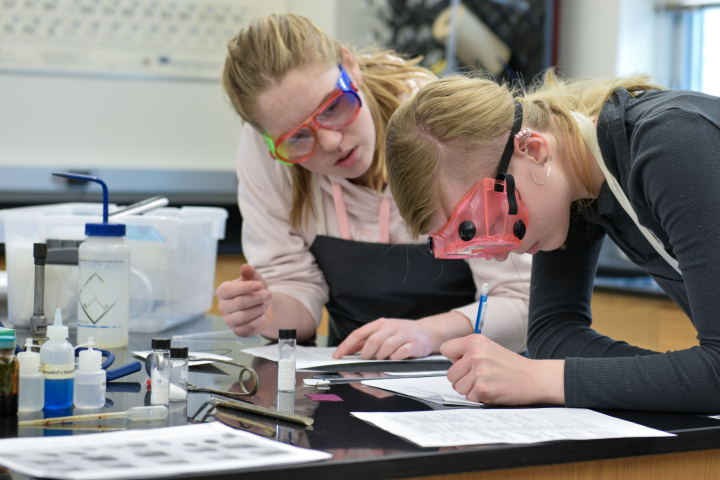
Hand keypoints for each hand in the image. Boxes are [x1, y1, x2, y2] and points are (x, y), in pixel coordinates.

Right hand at [216, 264, 272, 336]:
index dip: (245, 287)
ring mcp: (229, 320)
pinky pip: (248, 327)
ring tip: (265, 304)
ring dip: (258, 309)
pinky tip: (263, 315)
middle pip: (239, 303)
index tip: (260, 285)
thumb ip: (250, 273)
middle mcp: (223, 306)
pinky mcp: (237, 330)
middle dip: (257, 298)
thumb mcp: (255, 279)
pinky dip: (259, 320)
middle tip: (269, 294)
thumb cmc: (256, 291)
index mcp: (223, 291)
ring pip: (243, 316)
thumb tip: (245, 267)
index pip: (229, 290)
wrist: (263, 307)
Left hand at [333, 318, 436, 359]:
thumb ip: (365, 340)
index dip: (346, 345)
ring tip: (382, 360)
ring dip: (381, 357)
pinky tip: (395, 360)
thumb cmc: (401, 334)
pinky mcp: (414, 344)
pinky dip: (395, 358)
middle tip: (366, 360)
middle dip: (366, 354)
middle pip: (372, 341)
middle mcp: (391, 327)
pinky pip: (402, 352)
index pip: (359, 333)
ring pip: (386, 347)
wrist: (427, 332)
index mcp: (380, 324)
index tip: (337, 356)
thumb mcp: (382, 332)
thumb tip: (347, 349)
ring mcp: (403, 335)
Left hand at [441, 335, 564, 404]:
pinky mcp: (482, 388)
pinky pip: (469, 397)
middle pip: (450, 374)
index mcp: (475, 341)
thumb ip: (468, 352)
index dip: (455, 360)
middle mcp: (475, 353)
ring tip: (488, 382)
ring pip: (458, 388)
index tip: (466, 364)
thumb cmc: (512, 366)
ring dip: (471, 390)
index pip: (446, 349)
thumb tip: (451, 365)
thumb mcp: (488, 348)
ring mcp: (479, 371)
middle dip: (462, 379)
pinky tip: (493, 390)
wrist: (535, 378)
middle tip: (481, 377)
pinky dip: (479, 397)